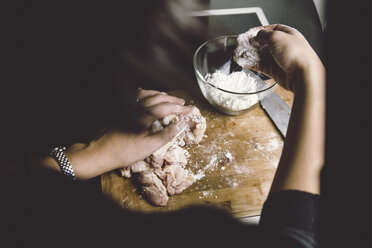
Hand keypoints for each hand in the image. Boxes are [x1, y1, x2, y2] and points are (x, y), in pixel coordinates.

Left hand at [39, 89, 191, 179]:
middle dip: (172, 100)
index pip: (167, 108)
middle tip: (183, 104)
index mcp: (146, 115)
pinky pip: (137, 96)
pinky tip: (147, 97)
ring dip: (160, 95)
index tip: (191, 111)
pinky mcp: (121, 109)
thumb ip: (167, 134)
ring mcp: (128, 106)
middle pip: (158, 98)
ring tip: (168, 98)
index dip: (180, 109)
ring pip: (147, 94)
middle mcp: (137, 106)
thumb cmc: (126, 151)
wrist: (101, 151)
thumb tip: (181, 124)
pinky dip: (146, 94)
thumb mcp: (150, 146)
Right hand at [248, 24, 323, 91]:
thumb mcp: (277, 37)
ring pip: (260, 55)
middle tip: (241, 44)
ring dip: (249, 54)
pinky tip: (243, 63)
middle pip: (263, 43)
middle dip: (252, 44)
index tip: (249, 33)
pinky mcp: (274, 70)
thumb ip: (264, 34)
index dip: (259, 31)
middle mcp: (283, 46)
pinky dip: (251, 64)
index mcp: (287, 35)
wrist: (302, 74)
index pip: (271, 29)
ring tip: (239, 54)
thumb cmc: (296, 54)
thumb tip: (257, 34)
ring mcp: (278, 59)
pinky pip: (260, 66)